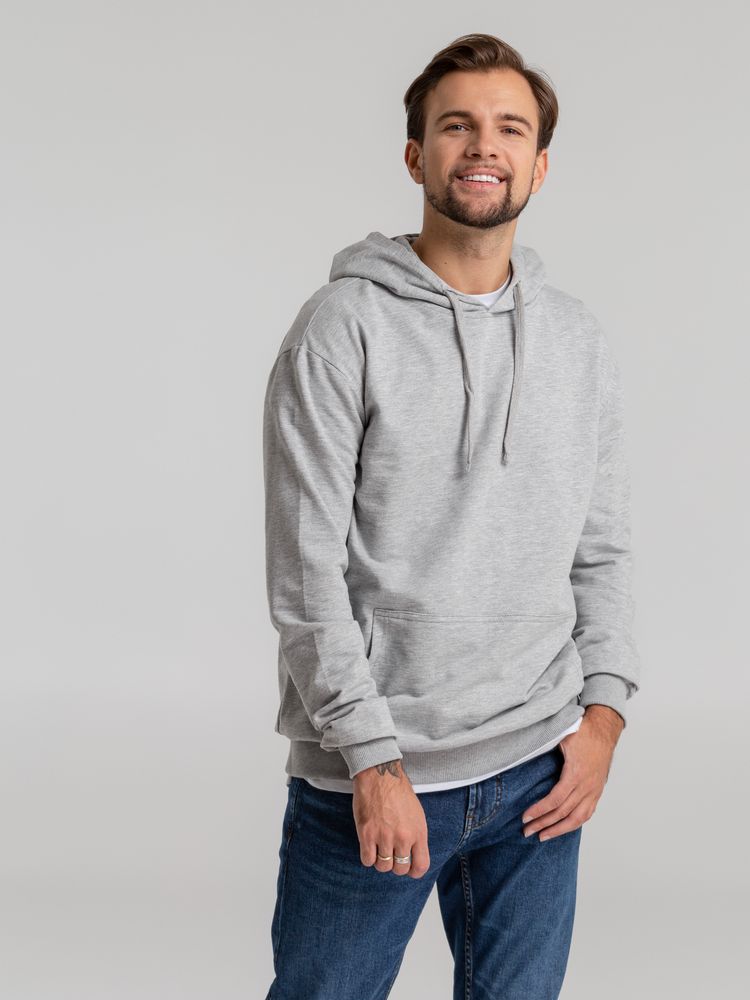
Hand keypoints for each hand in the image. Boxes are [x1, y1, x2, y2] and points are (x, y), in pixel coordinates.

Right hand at [352, 760, 429, 878]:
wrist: (380, 775)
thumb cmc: (398, 792)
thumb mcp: (417, 814)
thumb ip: (416, 836)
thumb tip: (412, 854)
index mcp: (418, 832)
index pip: (421, 866)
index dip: (414, 871)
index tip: (409, 869)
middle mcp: (403, 837)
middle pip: (400, 869)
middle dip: (395, 865)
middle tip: (391, 855)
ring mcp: (384, 836)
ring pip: (383, 866)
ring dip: (380, 861)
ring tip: (379, 848)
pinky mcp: (367, 833)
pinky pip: (367, 860)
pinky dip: (368, 857)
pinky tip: (369, 846)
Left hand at [521, 705, 623, 841]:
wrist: (604, 729)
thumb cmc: (582, 731)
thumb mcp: (561, 737)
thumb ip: (546, 748)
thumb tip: (524, 753)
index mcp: (576, 774)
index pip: (555, 800)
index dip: (539, 811)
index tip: (525, 817)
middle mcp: (586, 786)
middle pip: (563, 813)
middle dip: (544, 824)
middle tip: (527, 831)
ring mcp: (593, 790)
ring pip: (577, 818)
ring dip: (559, 830)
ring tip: (543, 836)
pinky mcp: (597, 791)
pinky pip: (587, 813)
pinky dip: (575, 823)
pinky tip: (563, 828)